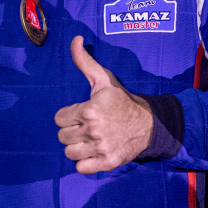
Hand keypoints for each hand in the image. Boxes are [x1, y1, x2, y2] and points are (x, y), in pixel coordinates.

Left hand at [54, 36, 153, 173]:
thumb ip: (84, 61)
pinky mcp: (107, 163)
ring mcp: (100, 149)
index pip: (59, 119)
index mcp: (89, 110)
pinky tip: (92, 152)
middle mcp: (93, 131)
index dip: (68, 115)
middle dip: (71, 130)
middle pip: (62, 137)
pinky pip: (81, 168)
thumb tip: (75, 39)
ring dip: (76, 147)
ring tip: (87, 139)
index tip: (79, 114)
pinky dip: (84, 162)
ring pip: (69, 153)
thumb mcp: (103, 79)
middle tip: (84, 126)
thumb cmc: (121, 100)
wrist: (148, 123)